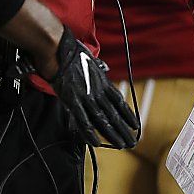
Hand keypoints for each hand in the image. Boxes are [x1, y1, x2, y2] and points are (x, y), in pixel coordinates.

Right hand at [52, 31, 140, 148]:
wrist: (57, 49)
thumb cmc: (70, 51)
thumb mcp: (89, 60)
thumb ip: (94, 69)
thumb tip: (95, 68)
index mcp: (101, 81)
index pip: (119, 101)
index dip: (128, 114)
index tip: (135, 124)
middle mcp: (97, 90)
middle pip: (114, 114)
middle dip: (124, 129)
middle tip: (132, 142)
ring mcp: (86, 97)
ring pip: (103, 120)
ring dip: (113, 134)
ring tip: (121, 144)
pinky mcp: (72, 101)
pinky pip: (83, 121)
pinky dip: (90, 133)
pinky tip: (97, 143)